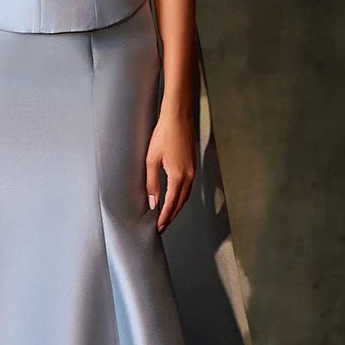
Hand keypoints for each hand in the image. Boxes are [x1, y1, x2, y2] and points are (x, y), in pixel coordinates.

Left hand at [145, 109, 195, 231]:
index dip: (165, 217)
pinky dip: (181, 197)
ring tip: (167, 216)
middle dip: (171, 216)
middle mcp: (188, 176)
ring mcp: (192, 171)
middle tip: (162, 226)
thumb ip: (152, 183)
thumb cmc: (163, 135)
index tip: (159, 227)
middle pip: (180, 203)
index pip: (171, 204)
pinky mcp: (191, 166)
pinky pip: (187, 187)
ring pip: (185, 196)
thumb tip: (153, 202)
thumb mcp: (151, 160)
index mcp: (178, 176)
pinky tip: (174, 198)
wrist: (178, 118)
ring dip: (177, 208)